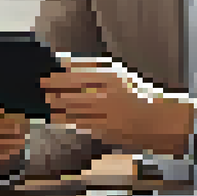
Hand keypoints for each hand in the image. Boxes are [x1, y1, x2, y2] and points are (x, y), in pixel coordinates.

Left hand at [42, 62, 192, 154]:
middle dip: (54, 91)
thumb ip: (92, 69)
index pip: (79, 77)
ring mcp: (107, 116)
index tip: (46, 76)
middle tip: (41, 89)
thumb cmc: (135, 94)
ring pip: (75, 111)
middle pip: (74, 93)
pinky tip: (56, 117)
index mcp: (112, 79)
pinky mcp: (106, 131)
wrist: (155, 121)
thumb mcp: (117, 75)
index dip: (59, 77)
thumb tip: (65, 64)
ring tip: (47, 102)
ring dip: (58, 107)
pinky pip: (81, 125)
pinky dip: (67, 120)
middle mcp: (108, 97)